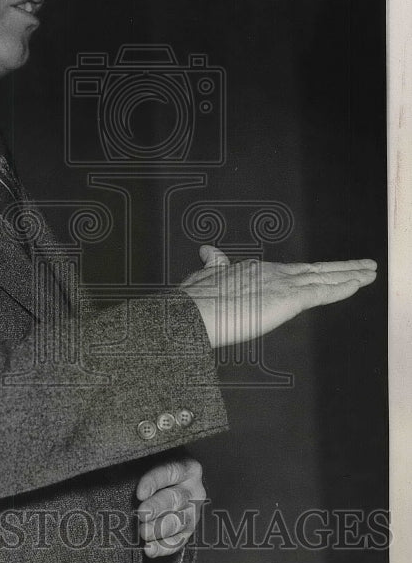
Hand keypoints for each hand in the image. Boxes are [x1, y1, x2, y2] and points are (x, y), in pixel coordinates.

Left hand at [136, 455, 205, 558]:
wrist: (168, 486)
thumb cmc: (153, 471)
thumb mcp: (148, 463)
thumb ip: (135, 466)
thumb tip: (113, 471)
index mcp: (187, 468)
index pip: (171, 471)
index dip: (154, 482)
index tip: (139, 493)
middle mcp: (193, 490)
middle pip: (176, 498)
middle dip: (157, 507)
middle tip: (141, 514)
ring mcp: (193, 512)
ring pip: (180, 522)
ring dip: (160, 529)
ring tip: (143, 533)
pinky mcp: (188, 531)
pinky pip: (179, 542)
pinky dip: (163, 547)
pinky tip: (149, 549)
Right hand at [180, 245, 376, 348]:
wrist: (193, 311)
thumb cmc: (195, 301)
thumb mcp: (205, 276)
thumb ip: (214, 264)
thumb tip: (208, 251)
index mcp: (256, 271)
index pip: (294, 272)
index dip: (315, 271)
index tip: (330, 270)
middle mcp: (273, 274)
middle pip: (314, 270)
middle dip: (341, 268)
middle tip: (365, 265)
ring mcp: (282, 284)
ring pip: (324, 278)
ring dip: (349, 275)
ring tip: (370, 272)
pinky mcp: (289, 299)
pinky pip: (323, 292)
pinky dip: (342, 288)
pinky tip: (358, 284)